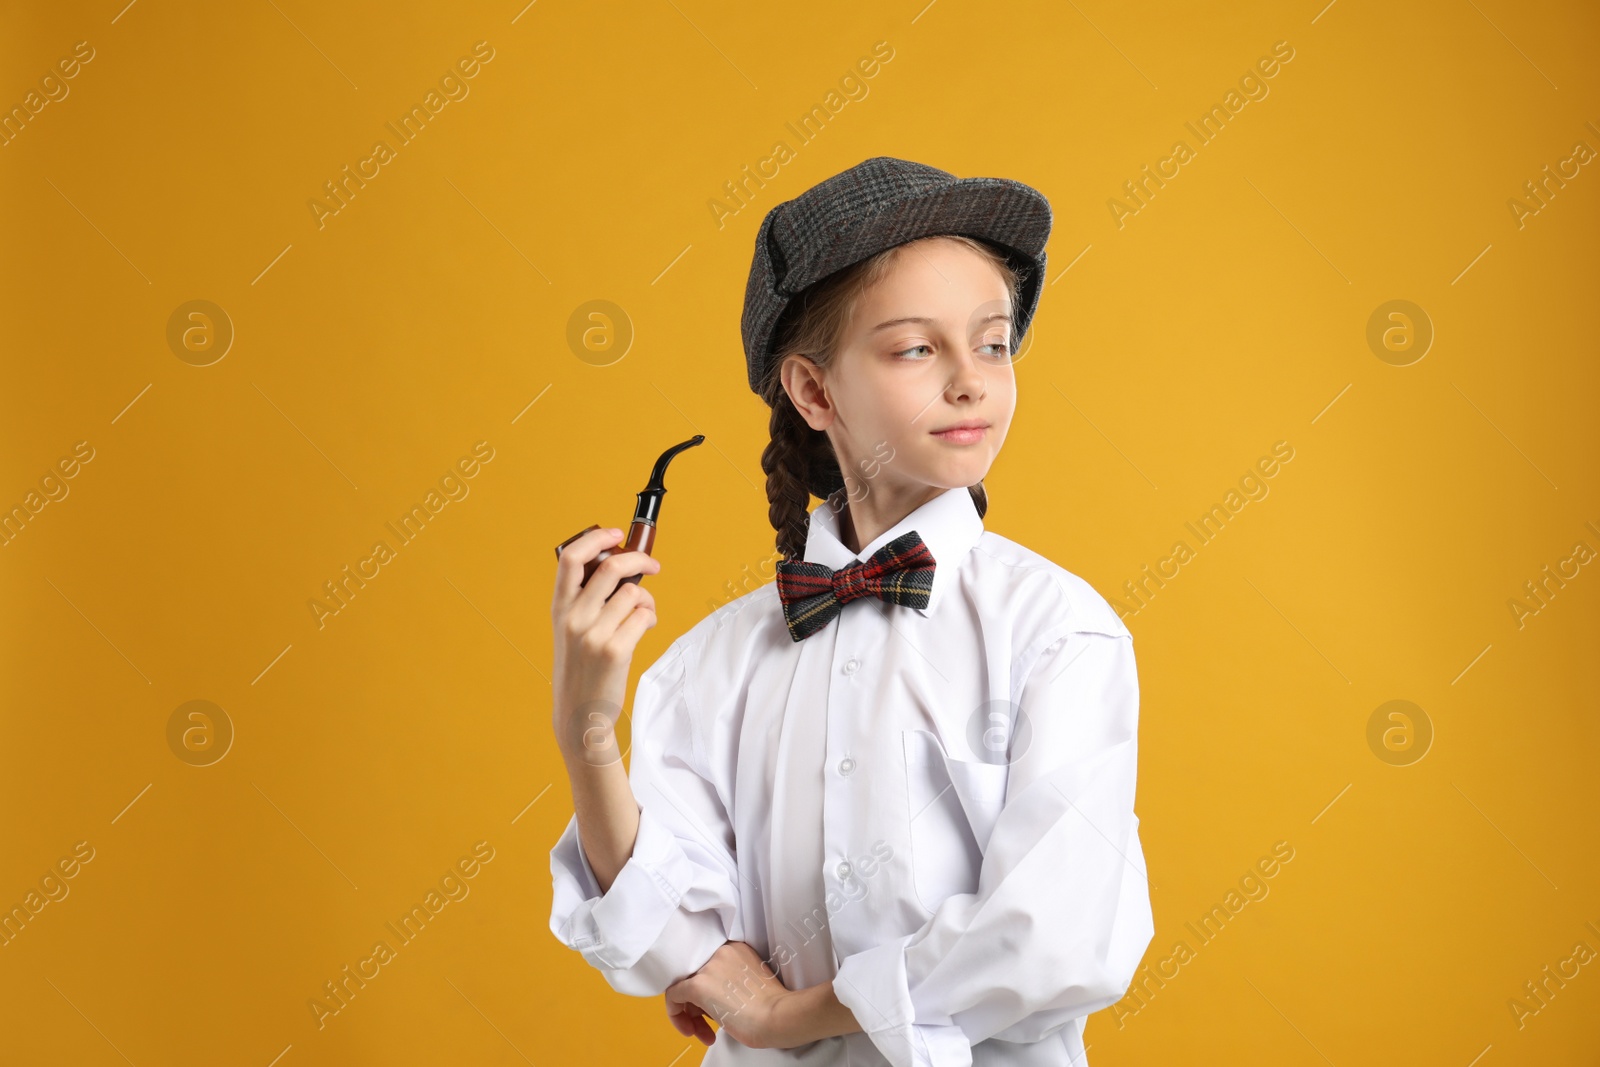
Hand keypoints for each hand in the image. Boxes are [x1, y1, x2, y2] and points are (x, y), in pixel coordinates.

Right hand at [550, 525, 661, 764]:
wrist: (579, 713)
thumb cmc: (580, 666)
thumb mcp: (570, 629)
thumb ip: (586, 599)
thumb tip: (622, 566)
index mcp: (559, 607)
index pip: (571, 558)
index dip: (596, 538)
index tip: (615, 533)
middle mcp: (573, 617)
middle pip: (612, 567)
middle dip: (640, 559)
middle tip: (653, 566)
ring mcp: (594, 634)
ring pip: (634, 592)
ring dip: (647, 599)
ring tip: (643, 613)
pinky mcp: (615, 650)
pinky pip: (644, 616)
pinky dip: (650, 618)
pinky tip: (644, 628)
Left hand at [664, 941, 793, 1049]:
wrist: (780, 1016)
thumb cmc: (773, 1008)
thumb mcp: (750, 983)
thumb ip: (728, 982)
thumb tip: (710, 1000)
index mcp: (736, 948)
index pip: (708, 966)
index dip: (708, 991)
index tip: (715, 1008)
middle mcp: (720, 952)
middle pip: (695, 977)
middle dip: (699, 1005)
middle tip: (709, 1025)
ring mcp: (708, 968)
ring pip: (683, 988)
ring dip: (691, 1014)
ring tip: (704, 1034)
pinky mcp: (698, 985)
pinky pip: (673, 996)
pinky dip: (676, 1014)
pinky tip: (690, 1030)